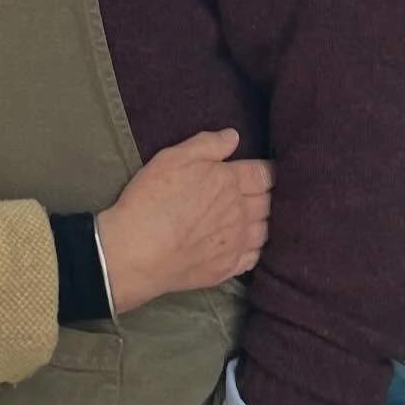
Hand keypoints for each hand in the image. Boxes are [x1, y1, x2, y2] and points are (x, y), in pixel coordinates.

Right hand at [94, 129, 271, 312]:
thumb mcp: (172, 158)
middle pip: (267, 202)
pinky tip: (245, 244)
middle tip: (255, 192)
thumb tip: (234, 136)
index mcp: (228, 182)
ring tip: (251, 217)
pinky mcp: (227, 268)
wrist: (138, 252)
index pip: (263, 174)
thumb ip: (206, 145)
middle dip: (264, 194)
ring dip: (261, 221)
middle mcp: (239, 213)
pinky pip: (254, 257)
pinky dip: (254, 248)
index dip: (266, 171)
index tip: (263, 171)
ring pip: (264, 230)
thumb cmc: (151, 199)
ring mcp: (235, 243)